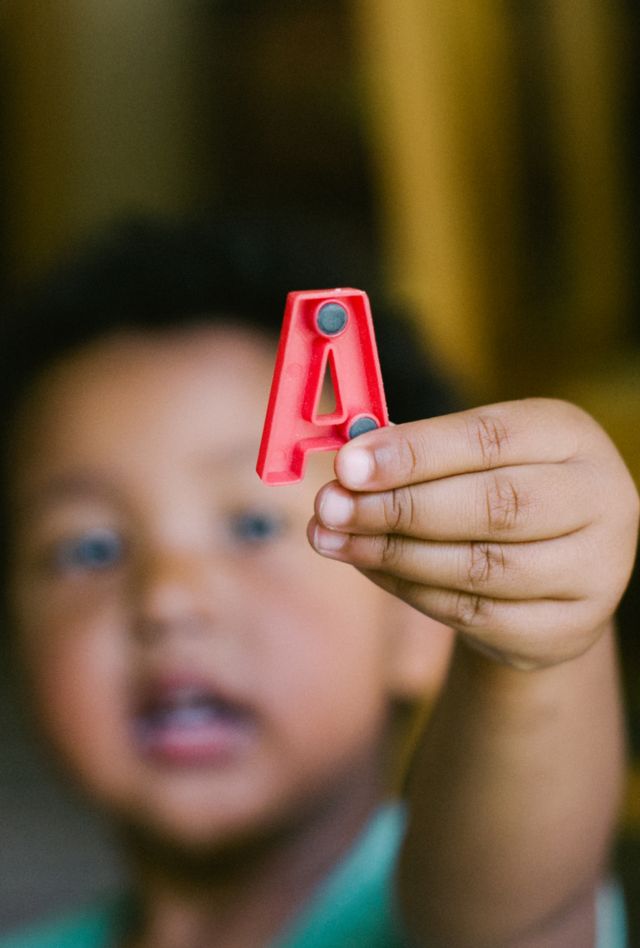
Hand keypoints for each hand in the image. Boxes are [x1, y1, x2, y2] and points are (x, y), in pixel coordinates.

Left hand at [308, 399, 638, 669]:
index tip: (349, 464)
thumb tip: (347, 468)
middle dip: (398, 507)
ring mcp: (594, 570)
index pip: (491, 438)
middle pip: (493, 505)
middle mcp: (599, 499)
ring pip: (480, 567)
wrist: (551, 575)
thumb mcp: (472, 459)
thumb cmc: (496, 494)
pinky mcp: (568, 629)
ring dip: (392, 553)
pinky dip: (410, 590)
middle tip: (329, 506)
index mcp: (570, 437)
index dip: (416, 452)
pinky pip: (473, 613)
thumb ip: (418, 456)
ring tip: (331, 539)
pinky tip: (370, 567)